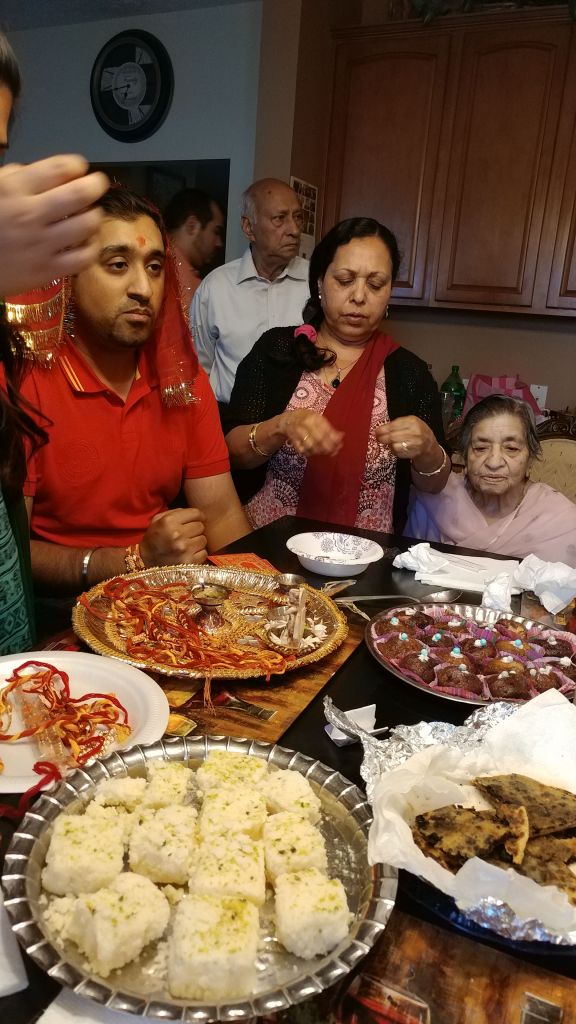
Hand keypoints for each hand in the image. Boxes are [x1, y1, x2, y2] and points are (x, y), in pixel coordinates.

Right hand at [0, 155, 108, 294]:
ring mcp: (41, 244)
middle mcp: (31, 214)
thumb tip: (43, 173)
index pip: (59, 168)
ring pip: (88, 224)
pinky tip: (84, 243)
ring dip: (93, 216)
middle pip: (81, 193)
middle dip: (95, 185)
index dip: (76, 165)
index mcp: (13, 189)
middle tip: (97, 185)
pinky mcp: (47, 270)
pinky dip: (90, 247)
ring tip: (89, 215)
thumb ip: (15, 178)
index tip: (79, 167)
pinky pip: (84, 257)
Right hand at [140, 508, 207, 566]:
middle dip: (196, 529)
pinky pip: (204, 553)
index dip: (198, 516)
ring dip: (197, 542)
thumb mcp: (158, 520)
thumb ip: (176, 512)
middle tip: (189, 534)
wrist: (145, 561)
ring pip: (203, 540)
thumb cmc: (154, 538)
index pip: (196, 513)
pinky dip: (198, 553)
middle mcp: (177, 534)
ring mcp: (184, 549)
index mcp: (169, 521)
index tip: (196, 520)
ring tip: (188, 544)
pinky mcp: (189, 562)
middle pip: (201, 526)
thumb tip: (196, 514)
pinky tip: (189, 554)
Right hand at [277, 409, 343, 456]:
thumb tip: (341, 435)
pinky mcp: (294, 443)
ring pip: (313, 447)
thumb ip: (328, 426)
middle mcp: (305, 425)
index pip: (326, 429)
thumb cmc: (305, 418)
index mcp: (313, 417)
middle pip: (320, 439)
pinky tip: (318, 452)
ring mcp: (298, 434)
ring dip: (322, 451)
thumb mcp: (317, 417)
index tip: (340, 443)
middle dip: (330, 447)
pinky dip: (313, 454)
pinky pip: (305, 452)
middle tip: (336, 450)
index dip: (334, 438)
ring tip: (328, 452)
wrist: (287, 421)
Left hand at [375, 416, 436, 461]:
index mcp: (413, 421)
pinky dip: (395, 451)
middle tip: (378, 438)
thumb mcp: (409, 422)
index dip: (383, 429)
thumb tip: (379, 430)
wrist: (429, 444)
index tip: (376, 432)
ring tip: (391, 443)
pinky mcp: (414, 453)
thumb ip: (396, 424)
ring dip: (390, 445)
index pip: (394, 425)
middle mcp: (415, 432)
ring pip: (395, 446)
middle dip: (383, 438)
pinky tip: (397, 448)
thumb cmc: (416, 431)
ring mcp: (415, 444)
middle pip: (393, 437)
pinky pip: (398, 453)